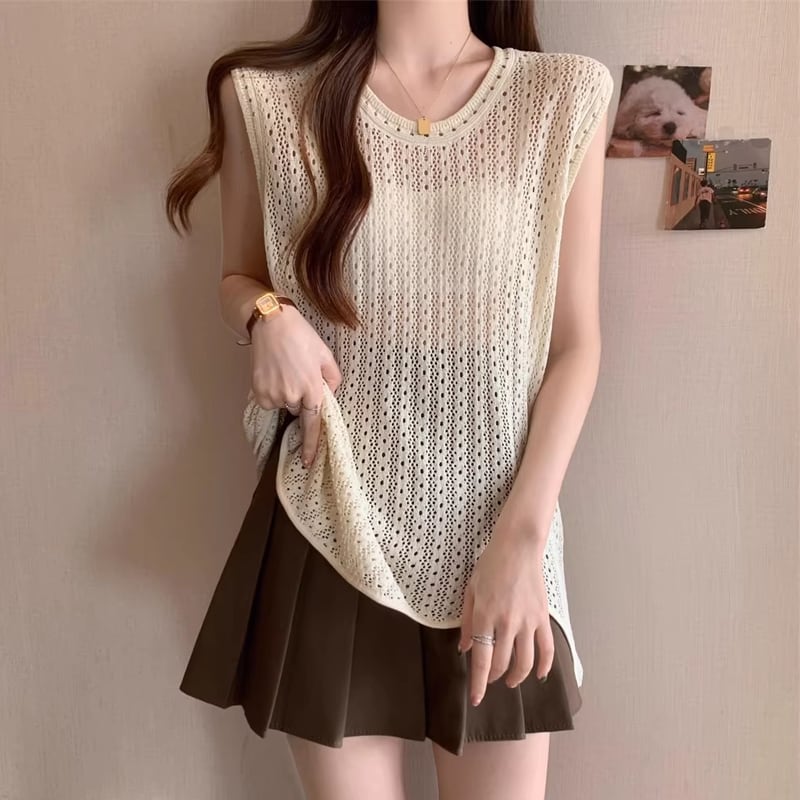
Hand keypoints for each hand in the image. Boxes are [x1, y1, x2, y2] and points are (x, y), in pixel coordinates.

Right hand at [250, 304, 341, 467]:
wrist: (270, 322)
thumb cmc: (300, 336)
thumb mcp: (325, 355)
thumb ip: (332, 379)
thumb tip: (329, 395)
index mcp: (311, 389)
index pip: (313, 425)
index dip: (310, 445)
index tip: (307, 462)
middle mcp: (291, 396)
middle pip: (298, 410)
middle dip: (300, 398)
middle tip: (298, 373)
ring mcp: (272, 395)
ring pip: (283, 404)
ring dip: (286, 393)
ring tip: (285, 369)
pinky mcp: (258, 392)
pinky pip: (269, 401)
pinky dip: (272, 391)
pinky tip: (274, 373)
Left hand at [457, 510, 553, 705]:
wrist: (518, 547)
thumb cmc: (490, 565)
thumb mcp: (471, 591)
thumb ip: (468, 622)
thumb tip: (464, 649)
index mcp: (485, 616)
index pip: (481, 660)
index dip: (477, 684)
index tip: (475, 699)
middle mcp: (506, 623)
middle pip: (501, 664)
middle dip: (493, 678)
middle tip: (488, 681)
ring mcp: (527, 621)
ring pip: (525, 662)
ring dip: (516, 677)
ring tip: (509, 681)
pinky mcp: (542, 617)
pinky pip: (546, 649)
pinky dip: (544, 666)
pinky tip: (538, 675)